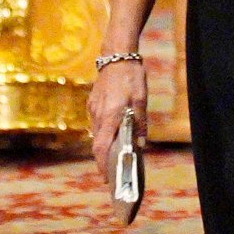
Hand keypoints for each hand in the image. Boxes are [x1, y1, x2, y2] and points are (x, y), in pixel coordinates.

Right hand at [89, 59, 147, 180]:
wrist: (116, 55)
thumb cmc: (131, 76)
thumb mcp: (141, 100)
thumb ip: (140, 123)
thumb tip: (140, 145)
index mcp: (110, 115)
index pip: (102, 147)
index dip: (103, 165)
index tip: (108, 178)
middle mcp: (98, 115)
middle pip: (98, 144)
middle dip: (104, 160)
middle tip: (113, 173)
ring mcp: (93, 109)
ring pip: (97, 134)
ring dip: (105, 146)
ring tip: (116, 157)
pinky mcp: (92, 103)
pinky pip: (97, 123)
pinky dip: (104, 133)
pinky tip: (114, 135)